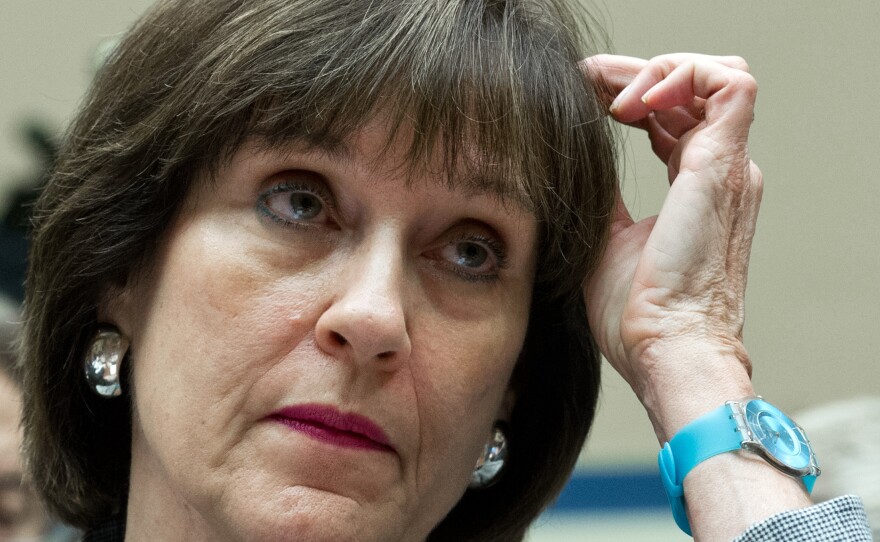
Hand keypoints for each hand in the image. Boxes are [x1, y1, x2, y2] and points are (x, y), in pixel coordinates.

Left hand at [582, 54, 762, 436]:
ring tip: (610, 100)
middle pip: (692, 89)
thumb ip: (602, 198)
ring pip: (714, 77)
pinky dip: (680, 75)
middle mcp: (720, 171)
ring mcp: (727, 166)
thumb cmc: (635, 313)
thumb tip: (573, 168)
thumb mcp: (605, 239)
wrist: (664, 348)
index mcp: (697, 187)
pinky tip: (631, 104)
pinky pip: (729, 85)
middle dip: (637, 77)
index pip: (673, 117)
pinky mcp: (723, 166)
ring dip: (656, 72)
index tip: (586, 101)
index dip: (632, 98)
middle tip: (589, 87)